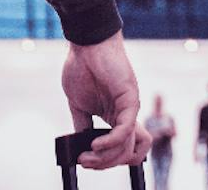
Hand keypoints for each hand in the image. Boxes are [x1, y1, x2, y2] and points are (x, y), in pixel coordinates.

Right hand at [61, 31, 151, 169]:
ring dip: (108, 158)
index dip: (103, 160)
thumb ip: (82, 123)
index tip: (83, 160)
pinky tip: (95, 144)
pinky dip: (111, 143)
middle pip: (125, 154)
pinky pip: (126, 131)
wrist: (85, 44)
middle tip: (85, 161)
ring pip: (128, 147)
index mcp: (113, 117)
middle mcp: (125, 117)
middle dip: (104, 163)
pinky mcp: (131, 101)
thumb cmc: (81, 66)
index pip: (118, 149)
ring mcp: (129, 110)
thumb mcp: (76, 102)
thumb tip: (80, 145)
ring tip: (90, 155)